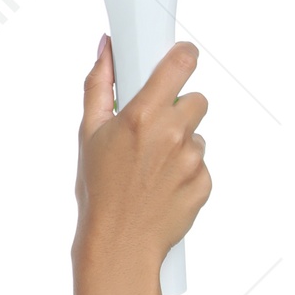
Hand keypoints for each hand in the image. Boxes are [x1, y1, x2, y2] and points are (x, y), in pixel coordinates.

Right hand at [74, 35, 209, 270]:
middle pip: (196, 99)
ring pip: (198, 135)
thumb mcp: (89, 134)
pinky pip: (201, 165)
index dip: (184, 56)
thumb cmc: (99, 192)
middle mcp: (172, 134)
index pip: (181, 64)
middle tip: (154, 131)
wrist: (119, 244)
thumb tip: (106, 50)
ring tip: (152, 168)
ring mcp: (192, 159)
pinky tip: (163, 186)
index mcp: (141, 116)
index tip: (182, 57)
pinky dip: (186, 172)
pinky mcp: (204, 182)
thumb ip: (99, 86)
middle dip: (179, 109)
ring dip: (181, 144)